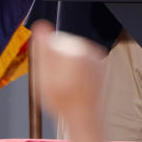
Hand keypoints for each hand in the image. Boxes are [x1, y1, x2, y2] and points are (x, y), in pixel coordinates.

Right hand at [30, 21, 107, 137]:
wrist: (84, 116)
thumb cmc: (63, 99)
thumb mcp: (44, 76)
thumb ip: (43, 49)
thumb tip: (41, 25)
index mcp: (73, 47)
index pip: (51, 42)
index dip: (45, 60)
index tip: (48, 75)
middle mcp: (87, 48)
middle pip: (64, 47)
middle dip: (58, 61)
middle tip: (57, 82)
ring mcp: (96, 56)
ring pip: (74, 54)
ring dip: (68, 66)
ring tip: (67, 85)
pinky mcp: (100, 65)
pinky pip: (84, 61)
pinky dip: (79, 70)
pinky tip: (76, 84)